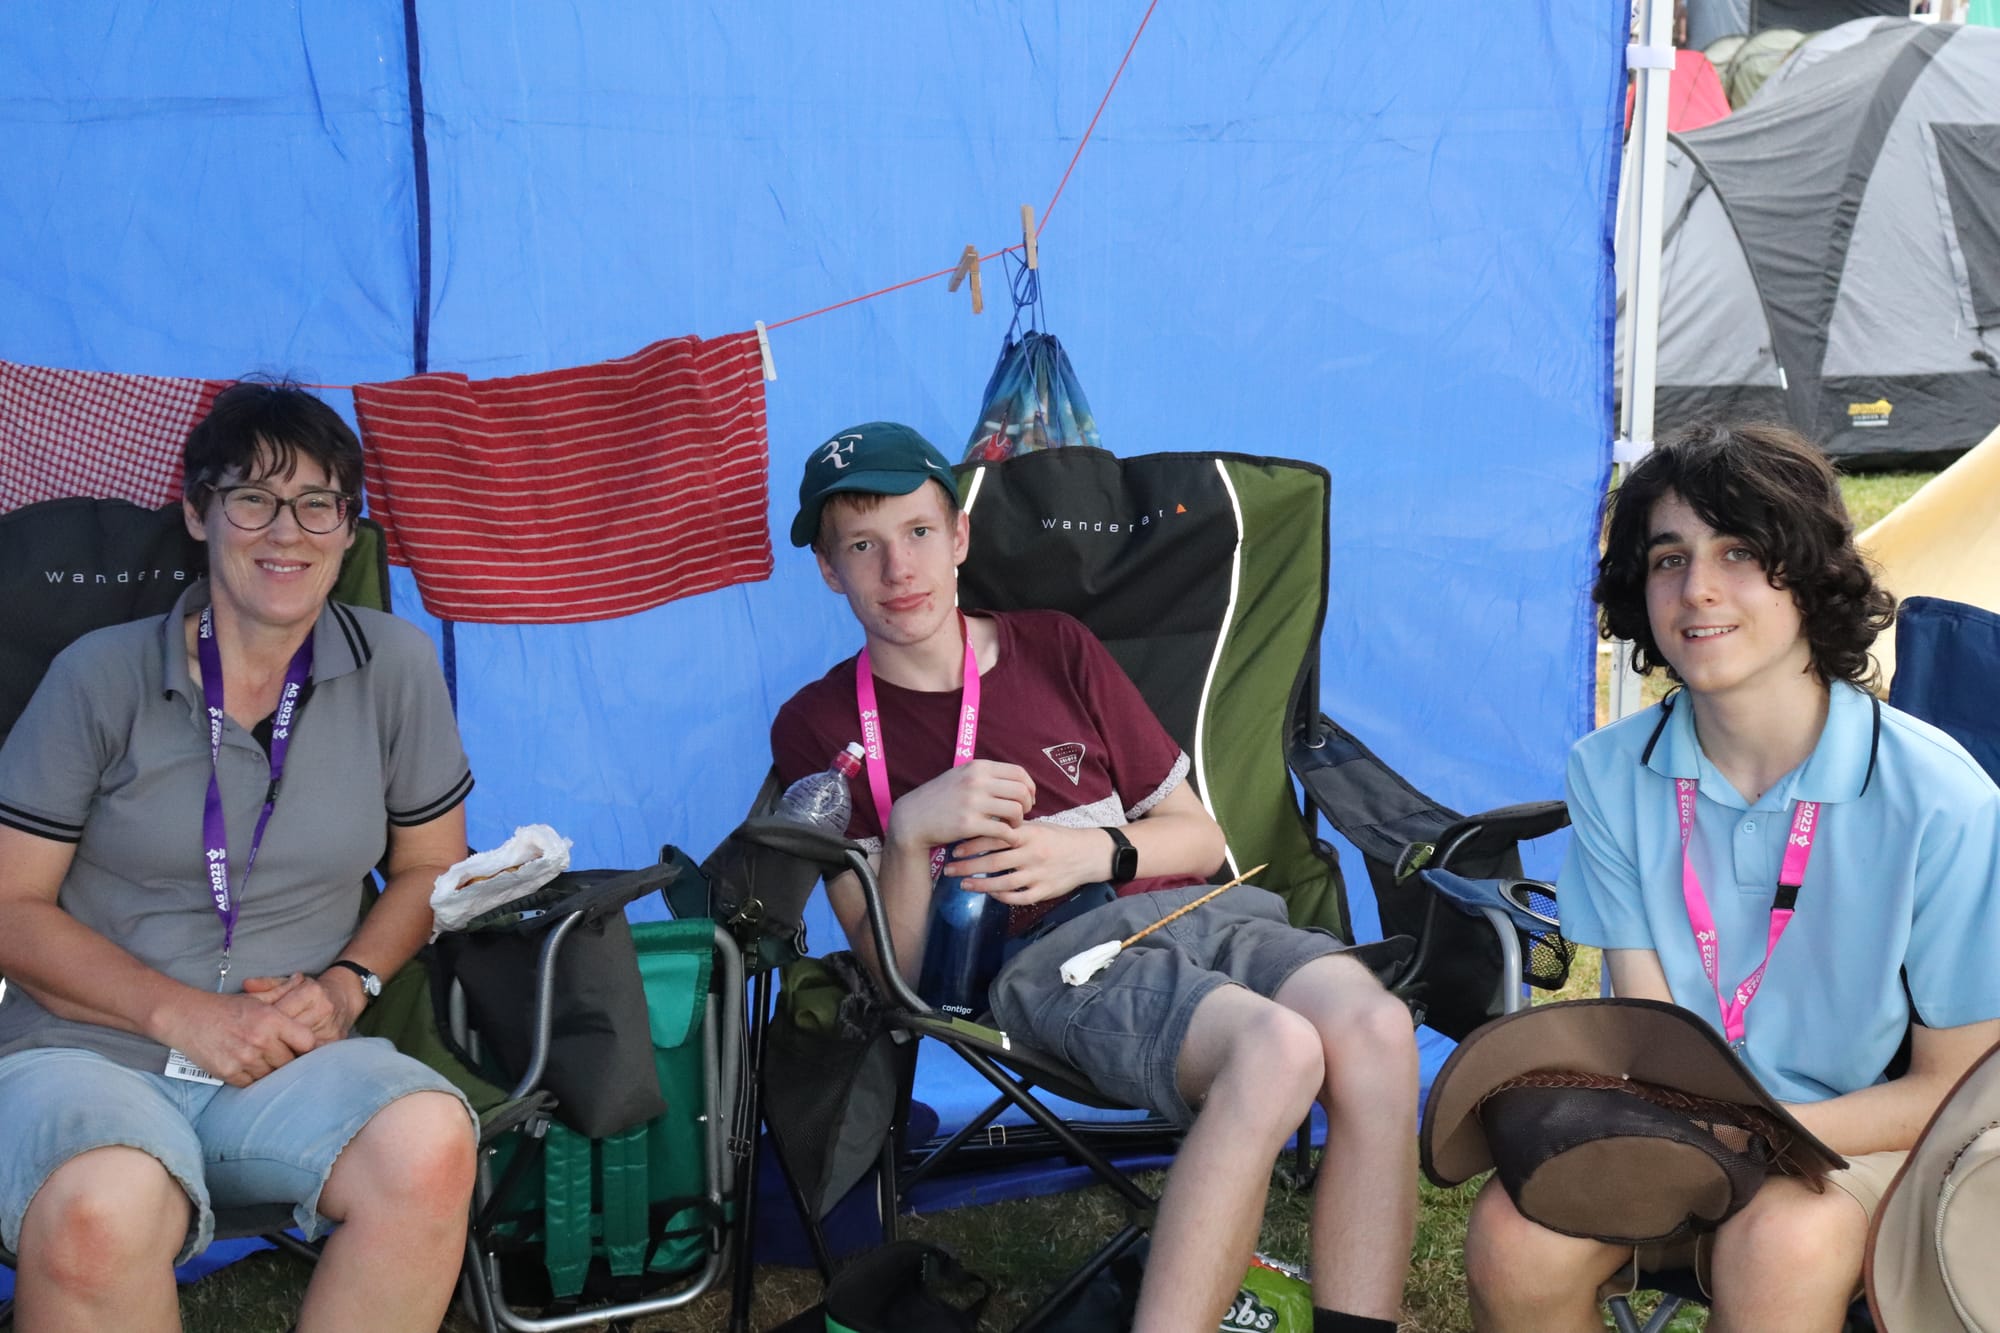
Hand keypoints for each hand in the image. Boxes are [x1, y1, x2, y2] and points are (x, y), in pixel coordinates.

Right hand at [158, 990, 317, 1087]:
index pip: (307, 1041)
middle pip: (290, 1062)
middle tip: (282, 1054)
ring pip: (271, 1075)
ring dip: (269, 1070)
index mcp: (271, 1019)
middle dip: (287, 1059)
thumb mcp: (256, 997)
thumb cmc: (225, 1007)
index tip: (301, 1046)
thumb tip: (302, 979)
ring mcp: (244, 1059)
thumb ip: (282, 991)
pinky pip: (251, 1083)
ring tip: (263, 1059)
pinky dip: (252, 1077)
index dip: (306, 1045)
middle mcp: (260, 1040)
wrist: (186, 1017)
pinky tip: (247, 1066)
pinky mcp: (228, 1073)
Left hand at [243, 971, 359, 1046]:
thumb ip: (268, 984)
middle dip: (268, 1039)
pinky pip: (309, 1054)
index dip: (262, 1022)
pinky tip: (281, 1060)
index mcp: (311, 991)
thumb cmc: (312, 991)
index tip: (248, 1029)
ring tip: (262, 1055)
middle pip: (287, 1030)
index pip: (279, 1011)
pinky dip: (294, 1057)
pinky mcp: (335, 1042)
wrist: (345, 997)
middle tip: (250, 1046)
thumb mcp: (292, 983)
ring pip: (297, 1045)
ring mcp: (331, 1027)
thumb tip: (246, 985)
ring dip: (279, 1051)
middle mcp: (323, 1009)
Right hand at [884, 760, 1035, 854]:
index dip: (1029, 787)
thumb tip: (1016, 780)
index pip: (1018, 773)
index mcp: (977, 767)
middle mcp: (976, 781)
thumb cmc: (940, 799)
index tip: (1028, 798)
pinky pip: (1003, 830)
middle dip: (1027, 805)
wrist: (913, 819)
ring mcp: (972, 803)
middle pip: (1020, 791)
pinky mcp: (969, 824)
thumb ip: (985, 775)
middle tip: (1022, 815)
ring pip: (1016, 811)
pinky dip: (1010, 836)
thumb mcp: (960, 776)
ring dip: (1019, 821)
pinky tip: (1006, 838)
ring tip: (1011, 826)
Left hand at [943, 822, 1107, 905]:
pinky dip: (1002, 897)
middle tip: (949, 869)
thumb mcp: (1037, 826)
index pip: (995, 838)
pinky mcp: (1045, 891)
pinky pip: (1019, 898)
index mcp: (1029, 834)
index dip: (972, 844)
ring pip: (1004, 883)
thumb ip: (1013, 829)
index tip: (954, 848)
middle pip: (995, 862)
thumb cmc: (1058, 838)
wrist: (1088, 853)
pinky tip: (990, 894)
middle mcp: (1033, 854)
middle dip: (968, 866)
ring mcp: (1039, 874)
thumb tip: (982, 825)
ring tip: (963, 884)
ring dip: (981, 885)